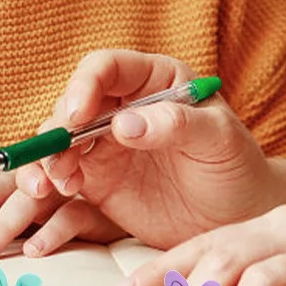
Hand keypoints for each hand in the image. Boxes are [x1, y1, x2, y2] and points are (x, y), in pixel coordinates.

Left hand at [0, 168, 124, 262]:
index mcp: (12, 177)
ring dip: (4, 224)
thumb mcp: (15, 222)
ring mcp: (67, 187)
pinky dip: (54, 230)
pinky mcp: (100, 204)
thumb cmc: (67, 214)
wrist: (139, 202)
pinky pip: (74, 214)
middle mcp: (36, 176)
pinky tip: (35, 251)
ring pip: (30, 198)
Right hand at [9, 50, 284, 251]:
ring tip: (55, 182)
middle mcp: (123, 106)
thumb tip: (123, 124)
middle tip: (60, 158)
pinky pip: (61, 173)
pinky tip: (56, 192)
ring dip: (47, 155)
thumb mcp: (219, 140)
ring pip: (60, 139)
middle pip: (73, 103)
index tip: (78, 114)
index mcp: (154, 80)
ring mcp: (107, 144)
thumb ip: (177, 125)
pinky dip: (49, 180)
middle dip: (59, 127)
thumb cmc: (236, 166)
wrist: (238, 217)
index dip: (84, 85)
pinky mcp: (97, 180)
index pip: (106, 68)